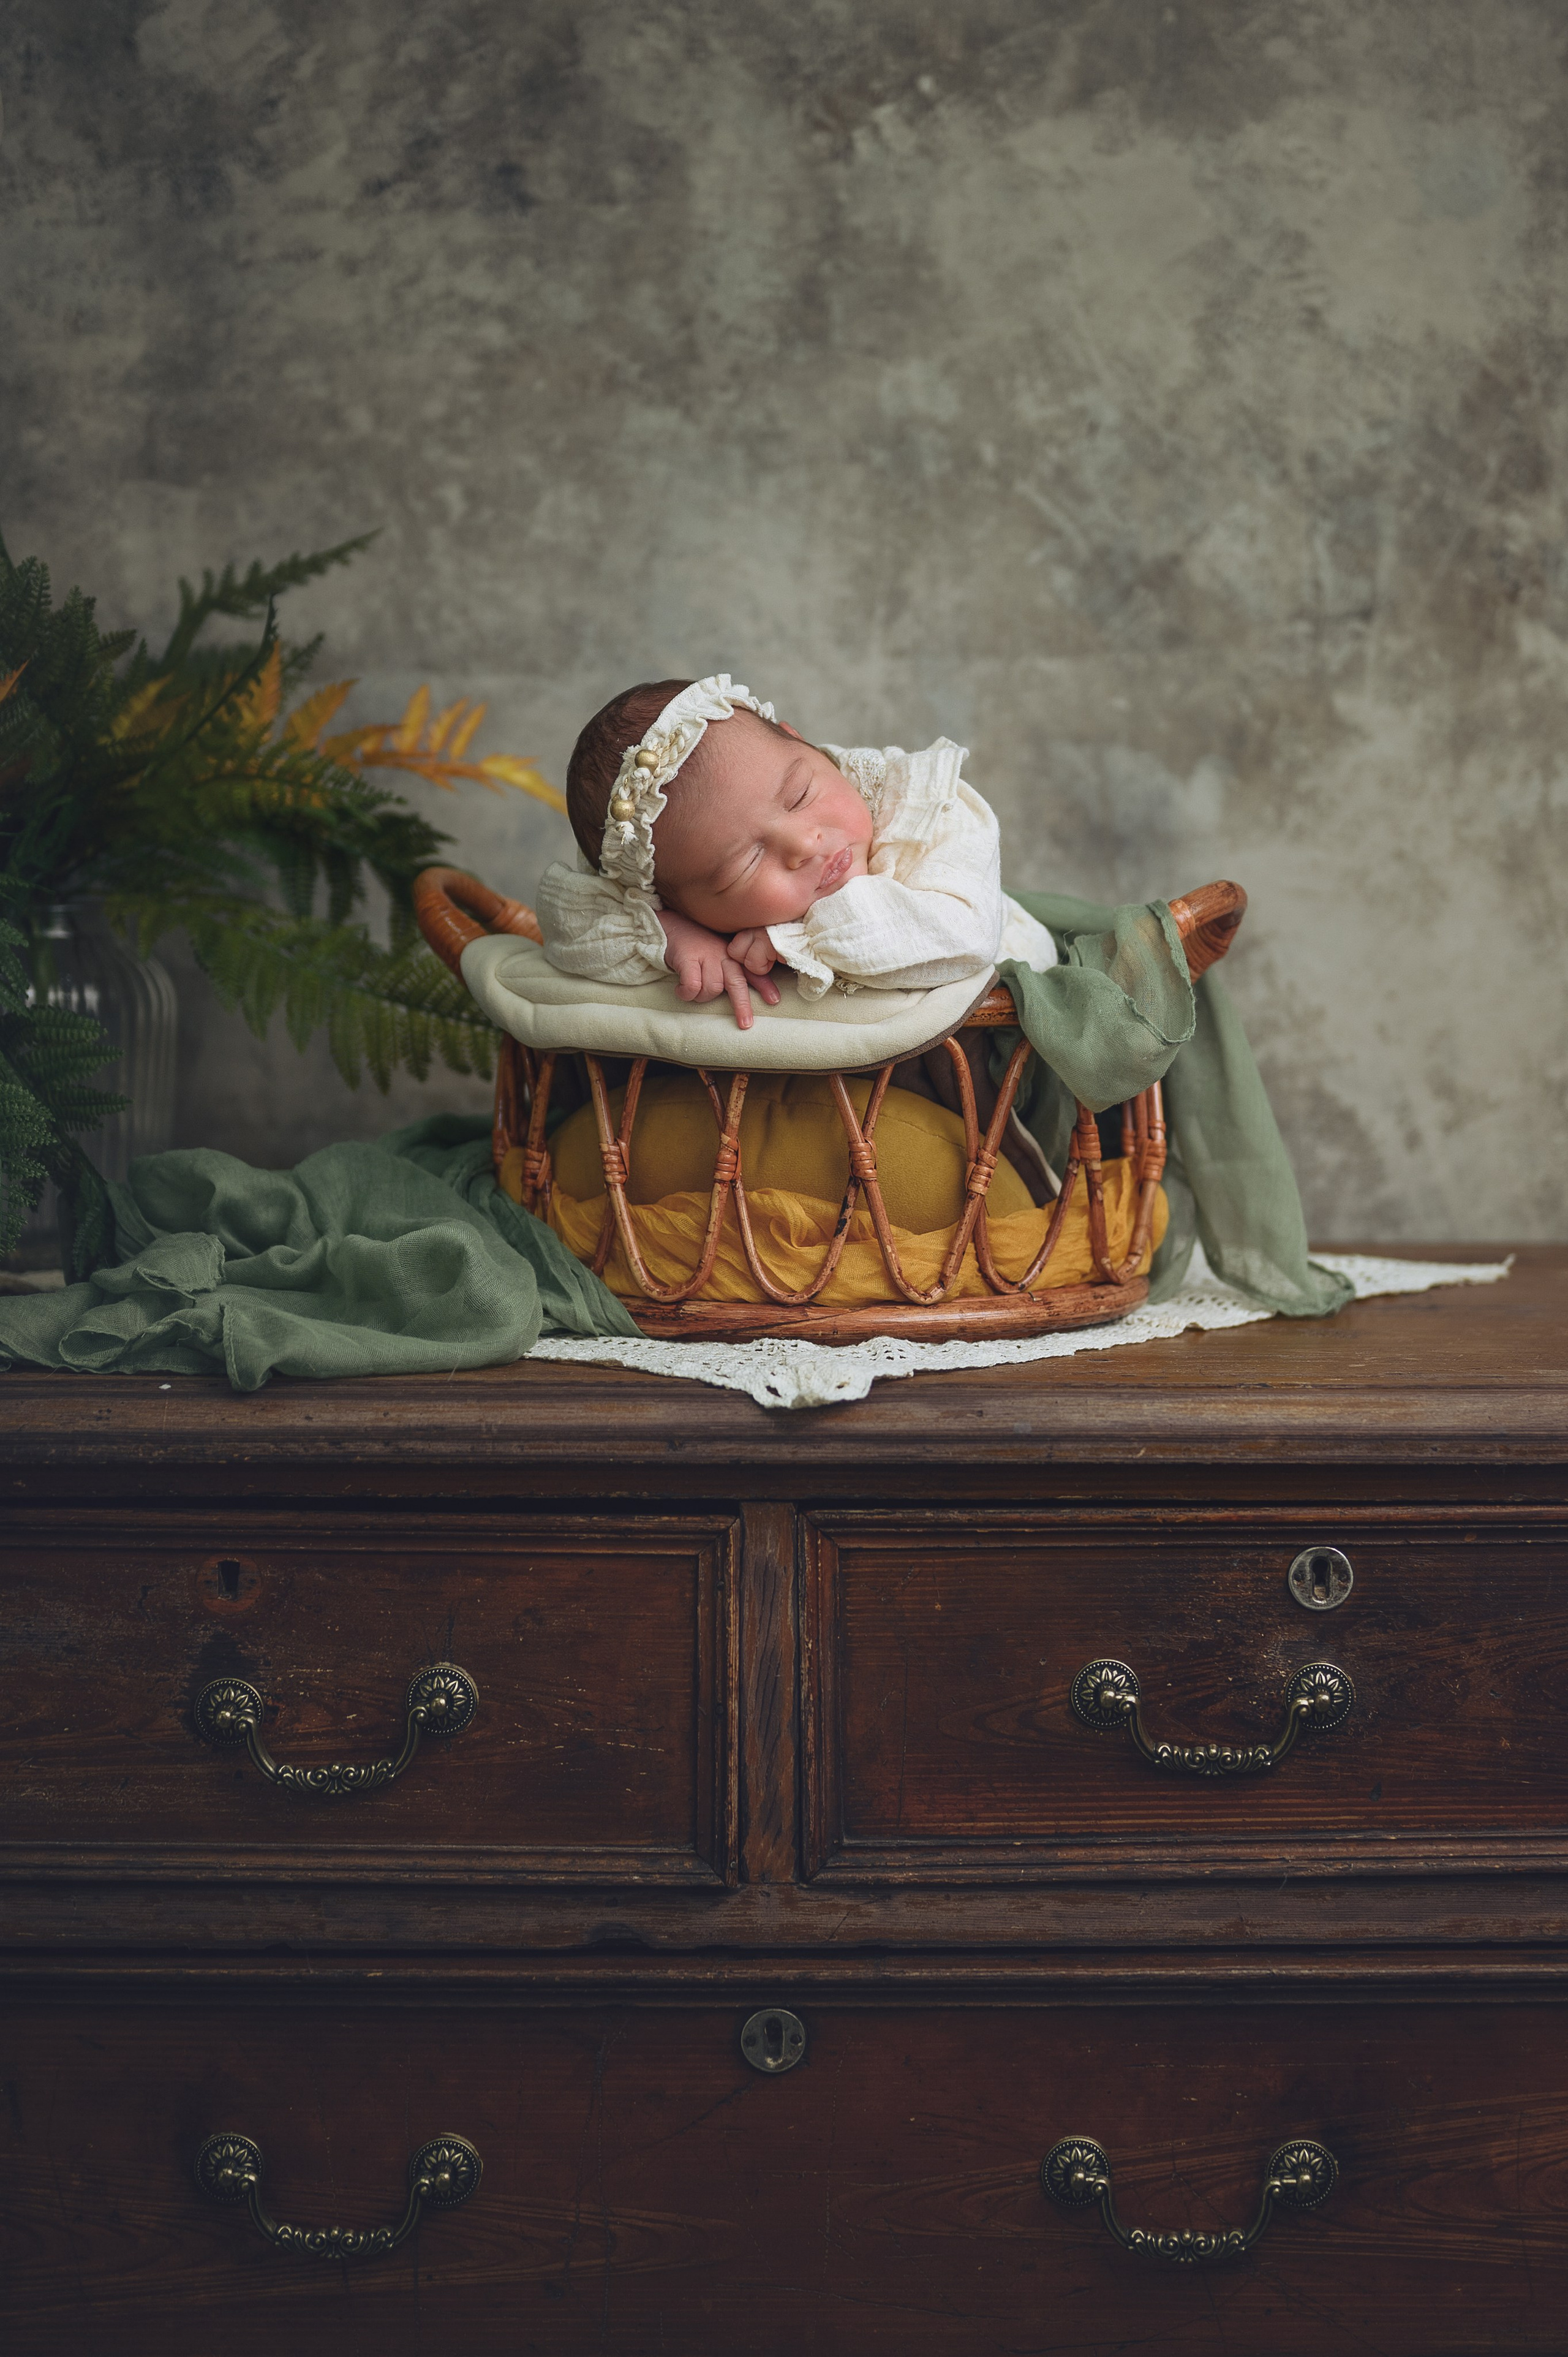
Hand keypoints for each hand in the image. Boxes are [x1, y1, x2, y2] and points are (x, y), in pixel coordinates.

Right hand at [658, 910, 780, 1028]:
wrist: (671, 926)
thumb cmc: (695, 947)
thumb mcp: (719, 955)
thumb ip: (731, 971)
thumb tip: (743, 994)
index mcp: (733, 956)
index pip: (752, 971)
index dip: (764, 986)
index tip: (774, 1000)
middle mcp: (723, 955)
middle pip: (737, 983)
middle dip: (742, 1005)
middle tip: (745, 1024)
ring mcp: (707, 955)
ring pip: (712, 989)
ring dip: (700, 997)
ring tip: (692, 992)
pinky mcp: (688, 957)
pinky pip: (693, 986)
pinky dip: (686, 993)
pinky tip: (681, 990)